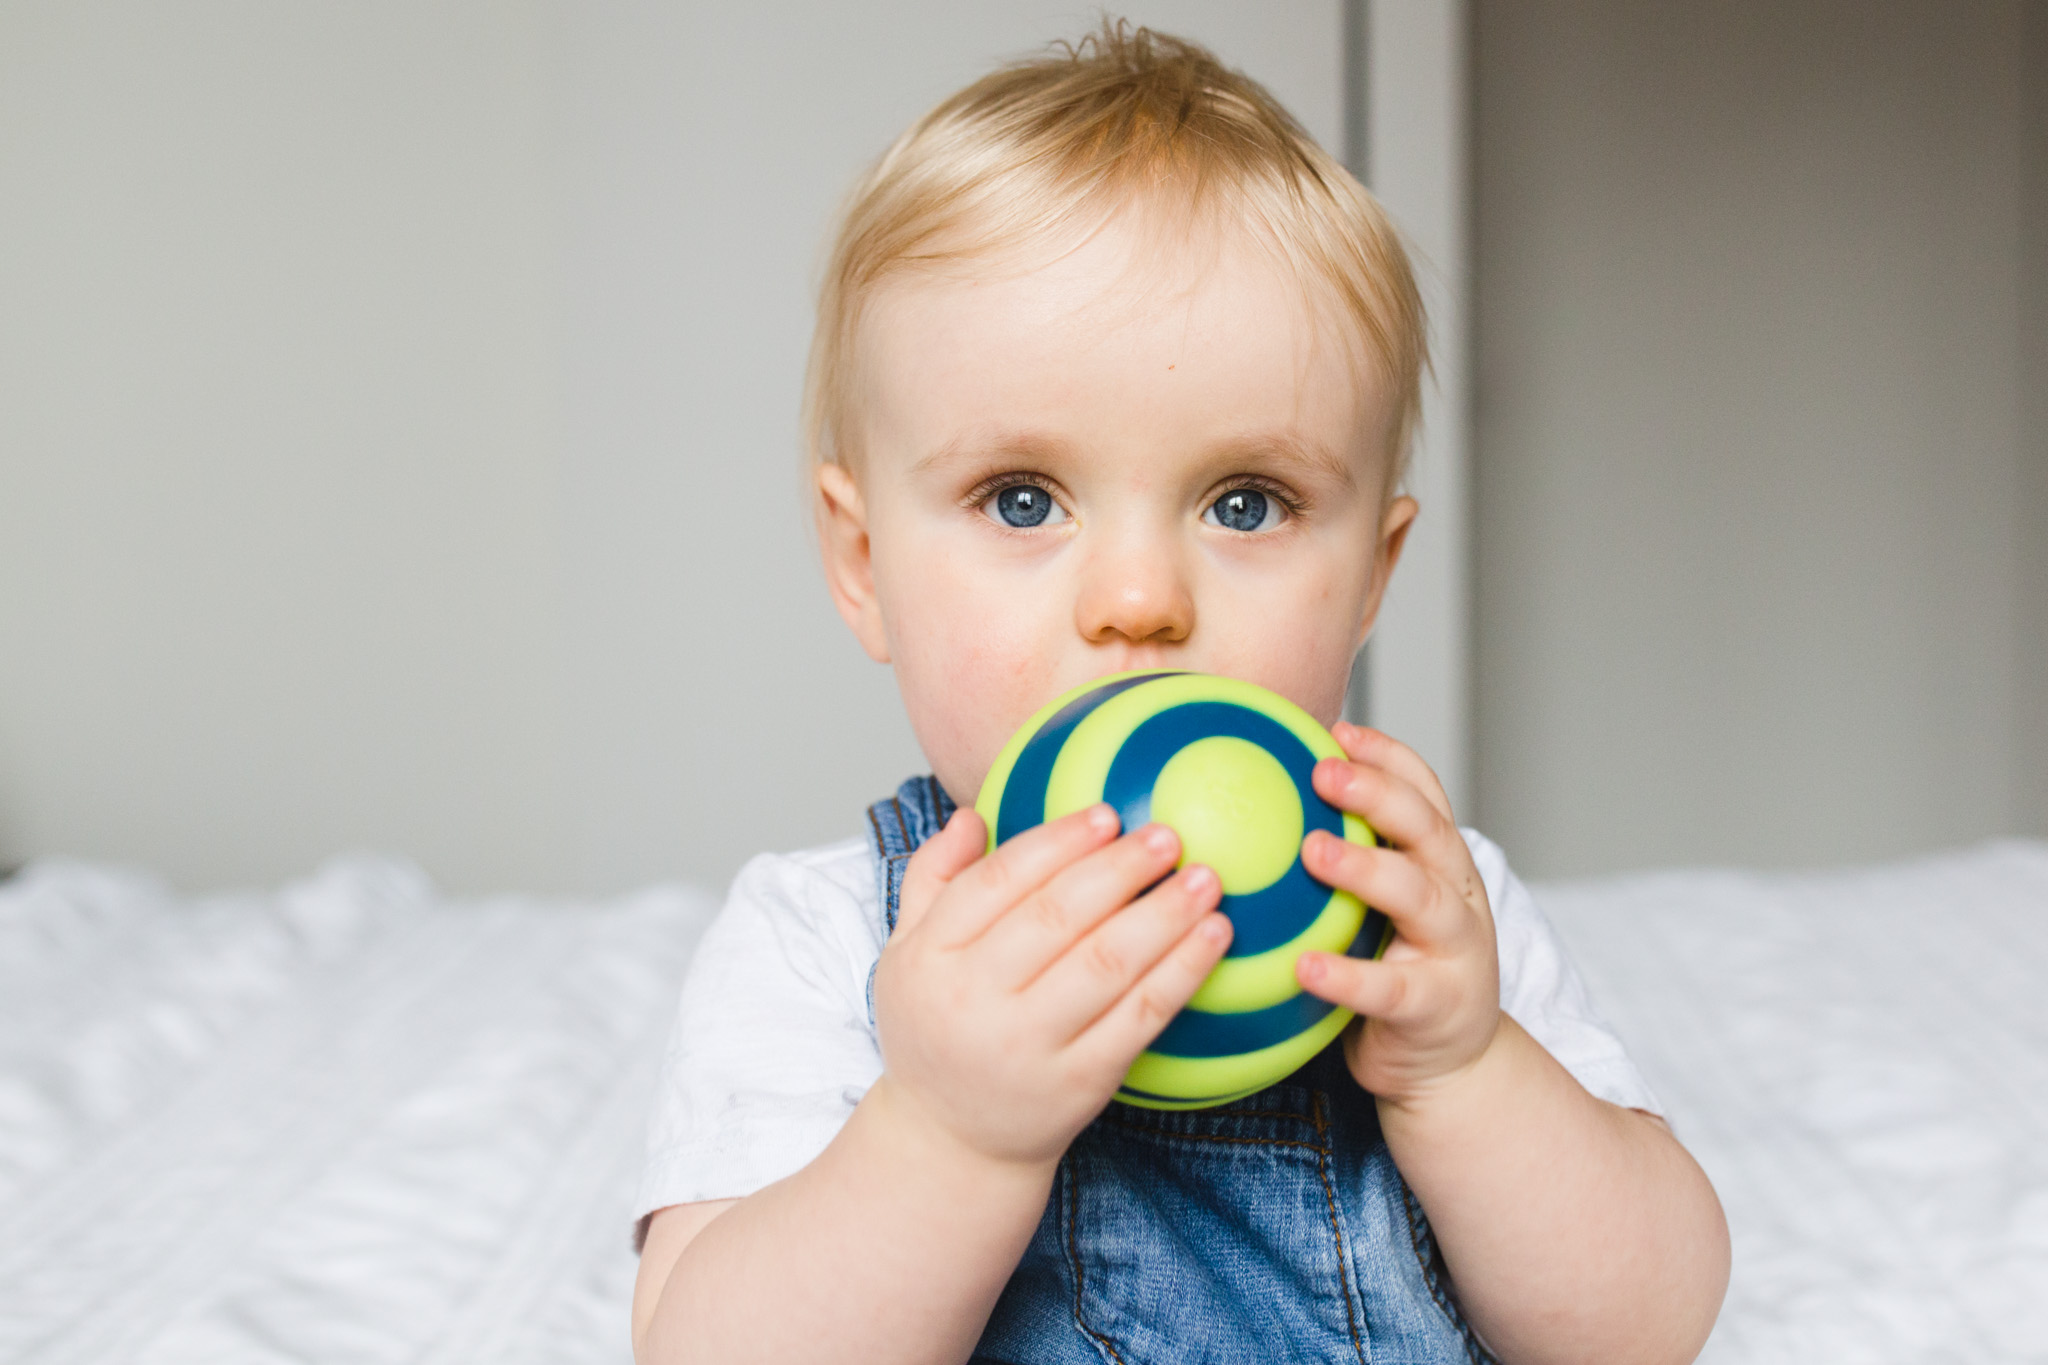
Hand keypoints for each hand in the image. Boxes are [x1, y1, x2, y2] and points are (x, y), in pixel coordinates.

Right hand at [871, 805, 1232, 1168]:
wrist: (952, 1143)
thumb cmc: (935, 1032)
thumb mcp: (906, 955)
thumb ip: (931, 879)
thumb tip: (971, 816)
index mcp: (929, 958)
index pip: (997, 883)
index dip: (1056, 843)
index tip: (1107, 815)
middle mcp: (975, 1000)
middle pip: (1057, 917)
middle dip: (1120, 869)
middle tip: (1168, 836)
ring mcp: (1030, 1047)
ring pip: (1107, 964)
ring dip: (1164, 915)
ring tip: (1204, 880)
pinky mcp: (1081, 1084)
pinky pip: (1140, 1017)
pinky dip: (1181, 972)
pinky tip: (1212, 937)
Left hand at [1293, 723, 1502, 1107]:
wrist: (1451, 1068)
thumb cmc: (1399, 972)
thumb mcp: (1383, 909)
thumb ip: (1344, 861)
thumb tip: (1255, 810)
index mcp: (1441, 864)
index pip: (1426, 793)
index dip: (1388, 756)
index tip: (1338, 729)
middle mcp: (1457, 896)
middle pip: (1427, 829)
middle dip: (1379, 793)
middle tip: (1322, 772)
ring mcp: (1455, 951)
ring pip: (1419, 897)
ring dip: (1366, 868)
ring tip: (1313, 850)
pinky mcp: (1437, 1007)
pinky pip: (1389, 989)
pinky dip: (1348, 976)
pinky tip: (1304, 966)